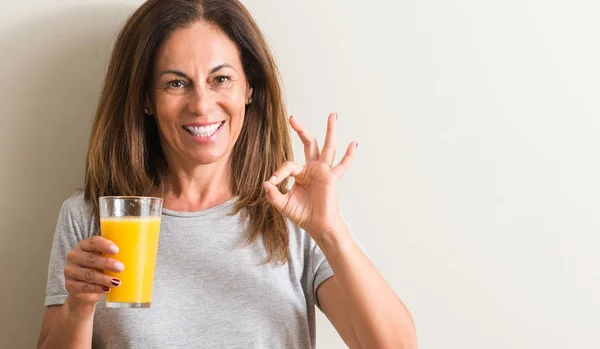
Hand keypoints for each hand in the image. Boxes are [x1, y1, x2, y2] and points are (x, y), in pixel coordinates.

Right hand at [63, 236, 123, 307]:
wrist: (84, 290)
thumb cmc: (99, 269)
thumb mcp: (105, 259)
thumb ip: (116, 254)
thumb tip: (143, 250)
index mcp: (83, 245)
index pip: (93, 242)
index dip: (104, 245)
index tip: (117, 250)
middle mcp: (74, 256)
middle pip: (91, 259)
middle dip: (107, 263)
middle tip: (121, 268)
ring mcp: (70, 271)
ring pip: (88, 275)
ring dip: (104, 279)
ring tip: (117, 282)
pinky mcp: (70, 286)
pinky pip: (84, 287)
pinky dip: (97, 289)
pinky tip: (106, 289)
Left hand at [263, 113, 356, 241]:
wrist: (317, 226)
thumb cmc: (303, 214)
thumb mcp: (283, 204)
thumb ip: (274, 194)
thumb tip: (266, 183)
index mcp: (301, 173)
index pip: (288, 165)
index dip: (279, 172)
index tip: (273, 182)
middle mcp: (313, 169)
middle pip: (309, 144)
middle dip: (301, 130)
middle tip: (292, 118)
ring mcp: (323, 172)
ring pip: (327, 147)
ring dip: (330, 131)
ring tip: (333, 115)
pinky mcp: (331, 178)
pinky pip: (342, 166)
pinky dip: (349, 155)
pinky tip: (354, 143)